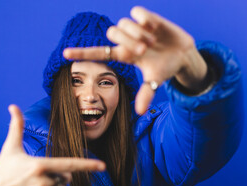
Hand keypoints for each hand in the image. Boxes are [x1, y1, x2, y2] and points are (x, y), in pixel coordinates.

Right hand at [0, 105, 105, 185]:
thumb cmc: (4, 167)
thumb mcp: (10, 146)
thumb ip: (16, 126)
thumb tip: (13, 106)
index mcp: (39, 165)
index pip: (69, 165)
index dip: (88, 165)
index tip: (103, 166)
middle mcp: (42, 182)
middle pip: (66, 177)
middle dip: (59, 174)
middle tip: (40, 172)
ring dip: (54, 185)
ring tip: (34, 183)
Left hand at [63, 6, 207, 114]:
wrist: (183, 54)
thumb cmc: (165, 68)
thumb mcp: (155, 82)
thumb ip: (146, 94)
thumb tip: (139, 112)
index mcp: (124, 55)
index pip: (98, 53)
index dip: (82, 53)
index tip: (64, 54)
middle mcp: (126, 41)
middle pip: (111, 32)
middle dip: (127, 42)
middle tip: (143, 51)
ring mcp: (135, 28)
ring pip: (123, 23)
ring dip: (138, 34)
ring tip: (153, 41)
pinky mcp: (146, 17)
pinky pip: (136, 13)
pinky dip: (145, 20)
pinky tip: (155, 27)